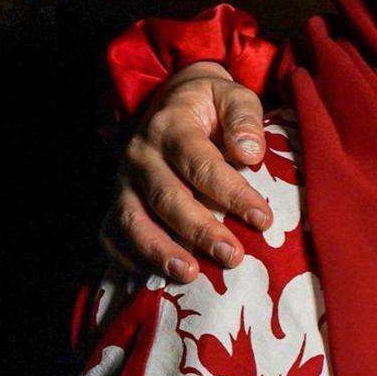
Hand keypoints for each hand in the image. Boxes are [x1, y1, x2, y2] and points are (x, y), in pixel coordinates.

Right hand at [112, 64, 271, 282]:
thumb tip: (250, 153)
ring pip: (133, 220)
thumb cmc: (212, 105)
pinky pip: (113, 233)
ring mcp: (125, 181)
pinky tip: (155, 279)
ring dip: (159, 251)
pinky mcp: (120, 200)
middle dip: (199, 230)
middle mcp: (141, 155)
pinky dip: (129, 257)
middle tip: (232, 256)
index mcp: (171, 128)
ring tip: (189, 275)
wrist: (172, 101)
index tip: (262, 218)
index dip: (231, 193)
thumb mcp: (233, 96)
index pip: (201, 164)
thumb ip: (244, 119)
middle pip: (167, 197)